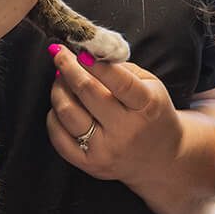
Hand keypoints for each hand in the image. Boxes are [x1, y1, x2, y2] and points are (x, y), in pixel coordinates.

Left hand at [46, 46, 181, 185]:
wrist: (160, 158)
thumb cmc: (152, 113)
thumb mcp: (150, 85)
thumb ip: (120, 67)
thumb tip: (85, 53)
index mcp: (147, 106)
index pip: (119, 82)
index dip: (96, 63)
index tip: (80, 49)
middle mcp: (126, 130)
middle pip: (87, 92)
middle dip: (68, 67)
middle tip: (59, 53)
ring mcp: (106, 150)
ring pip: (67, 112)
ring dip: (58, 89)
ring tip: (61, 79)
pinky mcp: (89, 164)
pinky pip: (58, 136)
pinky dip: (54, 115)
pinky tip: (62, 105)